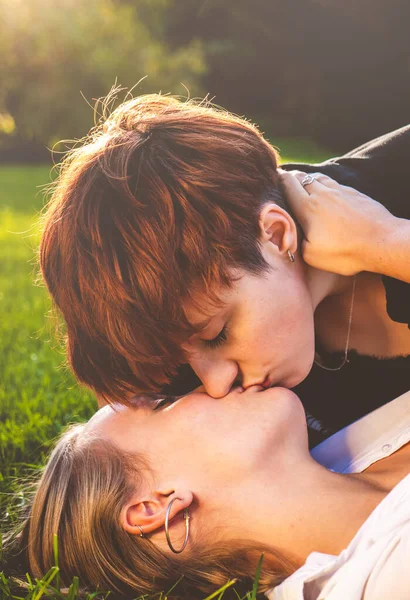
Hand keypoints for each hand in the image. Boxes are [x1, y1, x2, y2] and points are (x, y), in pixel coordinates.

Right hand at [279, 170, 396, 275]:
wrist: (382, 242)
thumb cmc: (346, 252)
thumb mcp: (312, 256)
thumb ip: (297, 241)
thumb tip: (291, 234)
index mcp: (307, 207)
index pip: (287, 184)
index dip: (277, 180)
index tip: (271, 180)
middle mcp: (322, 194)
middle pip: (301, 177)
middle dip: (290, 178)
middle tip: (284, 183)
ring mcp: (340, 190)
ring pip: (318, 178)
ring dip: (308, 181)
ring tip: (304, 187)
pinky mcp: (355, 193)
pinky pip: (335, 184)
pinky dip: (326, 187)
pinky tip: (328, 196)